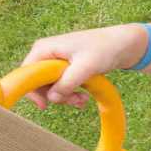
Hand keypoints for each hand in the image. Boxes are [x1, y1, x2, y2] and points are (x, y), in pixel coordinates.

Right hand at [20, 25, 146, 108]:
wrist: (124, 44)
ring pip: (51, 87)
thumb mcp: (85, 66)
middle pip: (38, 83)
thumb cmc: (105, 49)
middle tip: (74, 101)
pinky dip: (71, 94)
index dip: (32, 91)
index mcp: (44, 48)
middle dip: (55, 95)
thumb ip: (67, 82)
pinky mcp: (66, 68)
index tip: (44, 106)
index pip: (27, 74)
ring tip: (82, 100)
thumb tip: (52, 98)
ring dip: (66, 97)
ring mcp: (55, 62)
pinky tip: (83, 98)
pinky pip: (61, 86)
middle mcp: (46, 54)